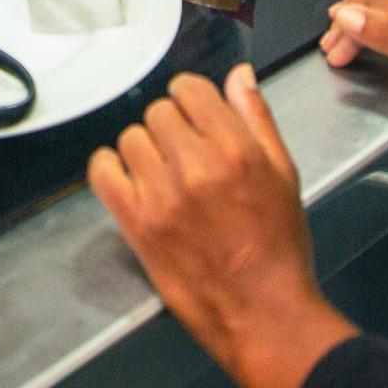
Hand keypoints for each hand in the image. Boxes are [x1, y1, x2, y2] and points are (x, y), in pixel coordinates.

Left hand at [90, 67, 353, 387]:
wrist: (263, 312)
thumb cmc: (279, 246)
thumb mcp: (284, 174)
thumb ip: (257, 119)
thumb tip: (237, 75)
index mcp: (236, 149)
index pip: (188, 89)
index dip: (192, 101)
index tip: (196, 119)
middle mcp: (196, 166)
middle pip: (158, 112)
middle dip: (171, 127)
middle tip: (186, 155)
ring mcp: (162, 196)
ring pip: (130, 139)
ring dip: (145, 150)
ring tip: (164, 175)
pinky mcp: (137, 225)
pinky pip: (103, 172)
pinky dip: (111, 169)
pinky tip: (132, 181)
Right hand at [320, 0, 387, 135]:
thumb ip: (385, 37)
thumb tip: (344, 14)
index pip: (378, 6)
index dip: (349, 29)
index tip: (331, 53)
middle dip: (352, 16)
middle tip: (331, 45)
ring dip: (366, 10)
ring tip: (345, 33)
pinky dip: (386, 10)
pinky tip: (376, 24)